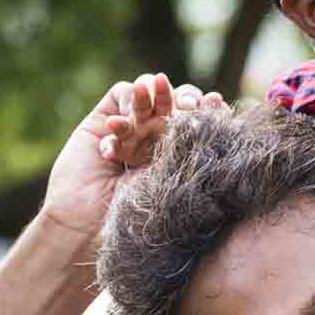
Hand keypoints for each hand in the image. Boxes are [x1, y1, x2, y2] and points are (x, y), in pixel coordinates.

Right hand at [38, 74, 225, 243]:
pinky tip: (121, 123)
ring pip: (152, 93)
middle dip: (186, 97)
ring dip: (157, 90)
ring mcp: (133, 126)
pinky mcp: (104, 118)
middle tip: (188, 106)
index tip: (217, 105)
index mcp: (183, 152)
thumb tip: (225, 112)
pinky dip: (126, 100)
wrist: (88, 225)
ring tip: (157, 90)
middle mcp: (159, 136)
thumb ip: (197, 150)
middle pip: (179, 101)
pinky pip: (121, 94)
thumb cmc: (137, 214)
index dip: (210, 110)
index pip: (203, 121)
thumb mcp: (174, 182)